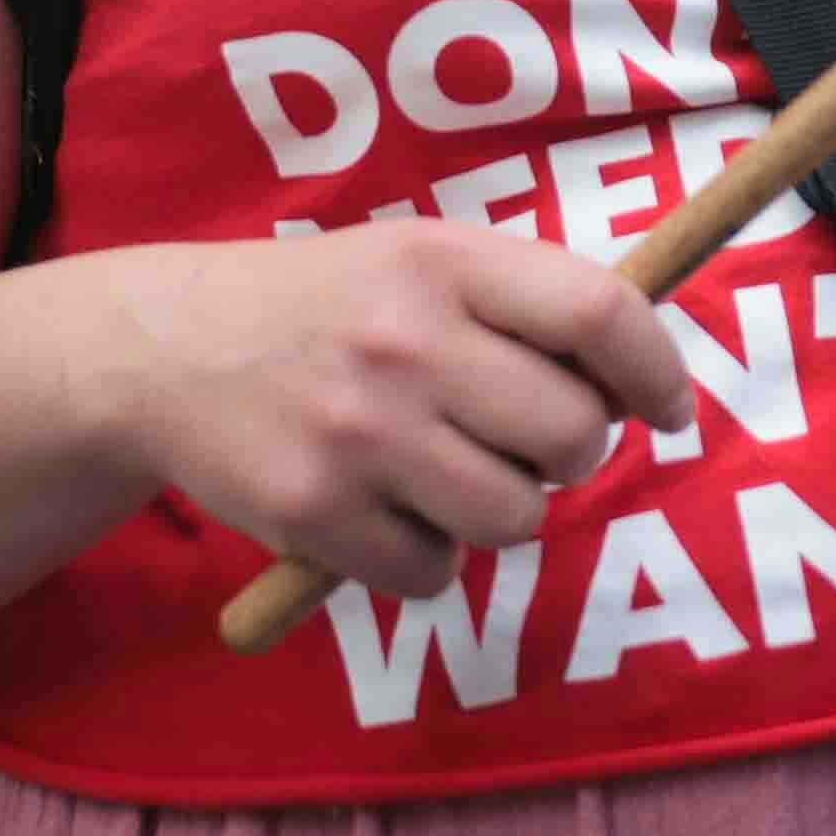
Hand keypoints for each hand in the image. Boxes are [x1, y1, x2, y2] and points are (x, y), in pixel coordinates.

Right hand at [94, 222, 695, 602]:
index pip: (599, 312)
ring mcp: (356, 432)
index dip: (655, 370)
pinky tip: (385, 510)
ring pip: (513, 517)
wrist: (166, 349)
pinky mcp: (311, 513)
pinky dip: (427, 558)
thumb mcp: (420, 261)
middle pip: (570, 433)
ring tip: (449, 473)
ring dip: (502, 510)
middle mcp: (404, 342)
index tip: (668, 410)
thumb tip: (638, 384)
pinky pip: (432, 573)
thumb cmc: (329, 308)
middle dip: (571, 452)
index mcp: (445, 261)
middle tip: (529, 442)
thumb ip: (522, 305)